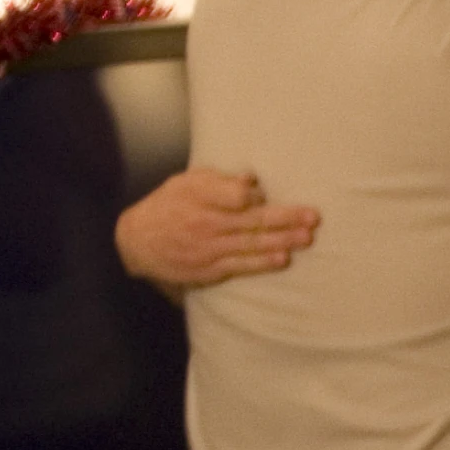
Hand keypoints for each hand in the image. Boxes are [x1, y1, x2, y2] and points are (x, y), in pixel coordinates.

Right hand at [115, 169, 319, 288]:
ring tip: (307, 238)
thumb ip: (218, 181)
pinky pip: (241, 266)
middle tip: (313, 217)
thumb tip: (252, 180)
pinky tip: (283, 259)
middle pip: (252, 220)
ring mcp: (209, 248)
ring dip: (282, 241)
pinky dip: (262, 263)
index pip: (234, 194)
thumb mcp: (185, 183)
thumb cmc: (167, 206)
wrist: (137, 243)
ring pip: (251, 244)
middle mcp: (206, 223)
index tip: (266, 193)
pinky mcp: (210, 269)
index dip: (254, 194)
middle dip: (285, 218)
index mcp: (200, 197)